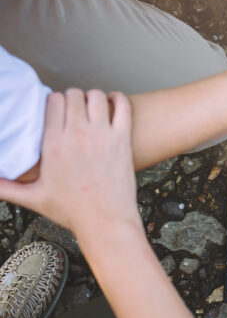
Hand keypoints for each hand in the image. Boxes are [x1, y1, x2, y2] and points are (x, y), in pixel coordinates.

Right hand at [0, 89, 139, 239]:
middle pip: (73, 95)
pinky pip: (123, 107)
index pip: (52, 101)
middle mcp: (76, 135)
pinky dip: (119, 100)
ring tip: (94, 108)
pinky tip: (115, 103)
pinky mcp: (123, 140)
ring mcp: (102, 136)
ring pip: (96, 97)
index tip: (58, 110)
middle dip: (74, 98)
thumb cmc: (72, 211)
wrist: (106, 222)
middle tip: (77, 109)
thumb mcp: (33, 198)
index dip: (55, 102)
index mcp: (53, 144)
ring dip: (94, 98)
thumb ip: (6, 187)